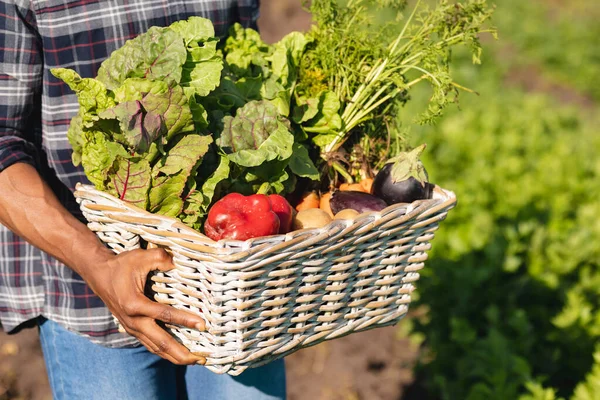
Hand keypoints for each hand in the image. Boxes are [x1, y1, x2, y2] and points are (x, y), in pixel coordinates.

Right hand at [83, 247, 205, 364]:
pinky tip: (178, 354)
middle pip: (161, 343)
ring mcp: (132, 327)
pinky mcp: (132, 329)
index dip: (185, 320)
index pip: (165, 315)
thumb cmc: (121, 265)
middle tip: (202, 359)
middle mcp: (133, 321)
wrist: (98, 275)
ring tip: (195, 360)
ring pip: (156, 348)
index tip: (203, 325)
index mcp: (135, 304)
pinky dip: (165, 352)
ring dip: (175, 356)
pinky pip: (151, 344)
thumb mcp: (140, 256)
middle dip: (182, 353)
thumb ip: (160, 257)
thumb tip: (177, 263)